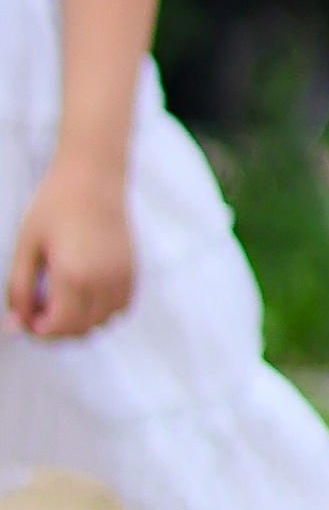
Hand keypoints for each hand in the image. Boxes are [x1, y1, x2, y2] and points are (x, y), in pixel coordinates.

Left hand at [7, 157, 137, 338]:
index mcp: (73, 275)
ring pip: (102, 323)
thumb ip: (18, 289)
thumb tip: (15, 324)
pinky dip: (102, 311)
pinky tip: (84, 293)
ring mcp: (121, 277)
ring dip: (80, 322)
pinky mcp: (131, 271)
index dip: (38, 331)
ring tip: (61, 300)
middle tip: (39, 310)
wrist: (92, 177)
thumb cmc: (57, 204)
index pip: (58, 327)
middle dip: (56, 329)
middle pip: (81, 330)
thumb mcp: (26, 246)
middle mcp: (102, 281)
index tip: (27, 320)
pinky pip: (120, 308)